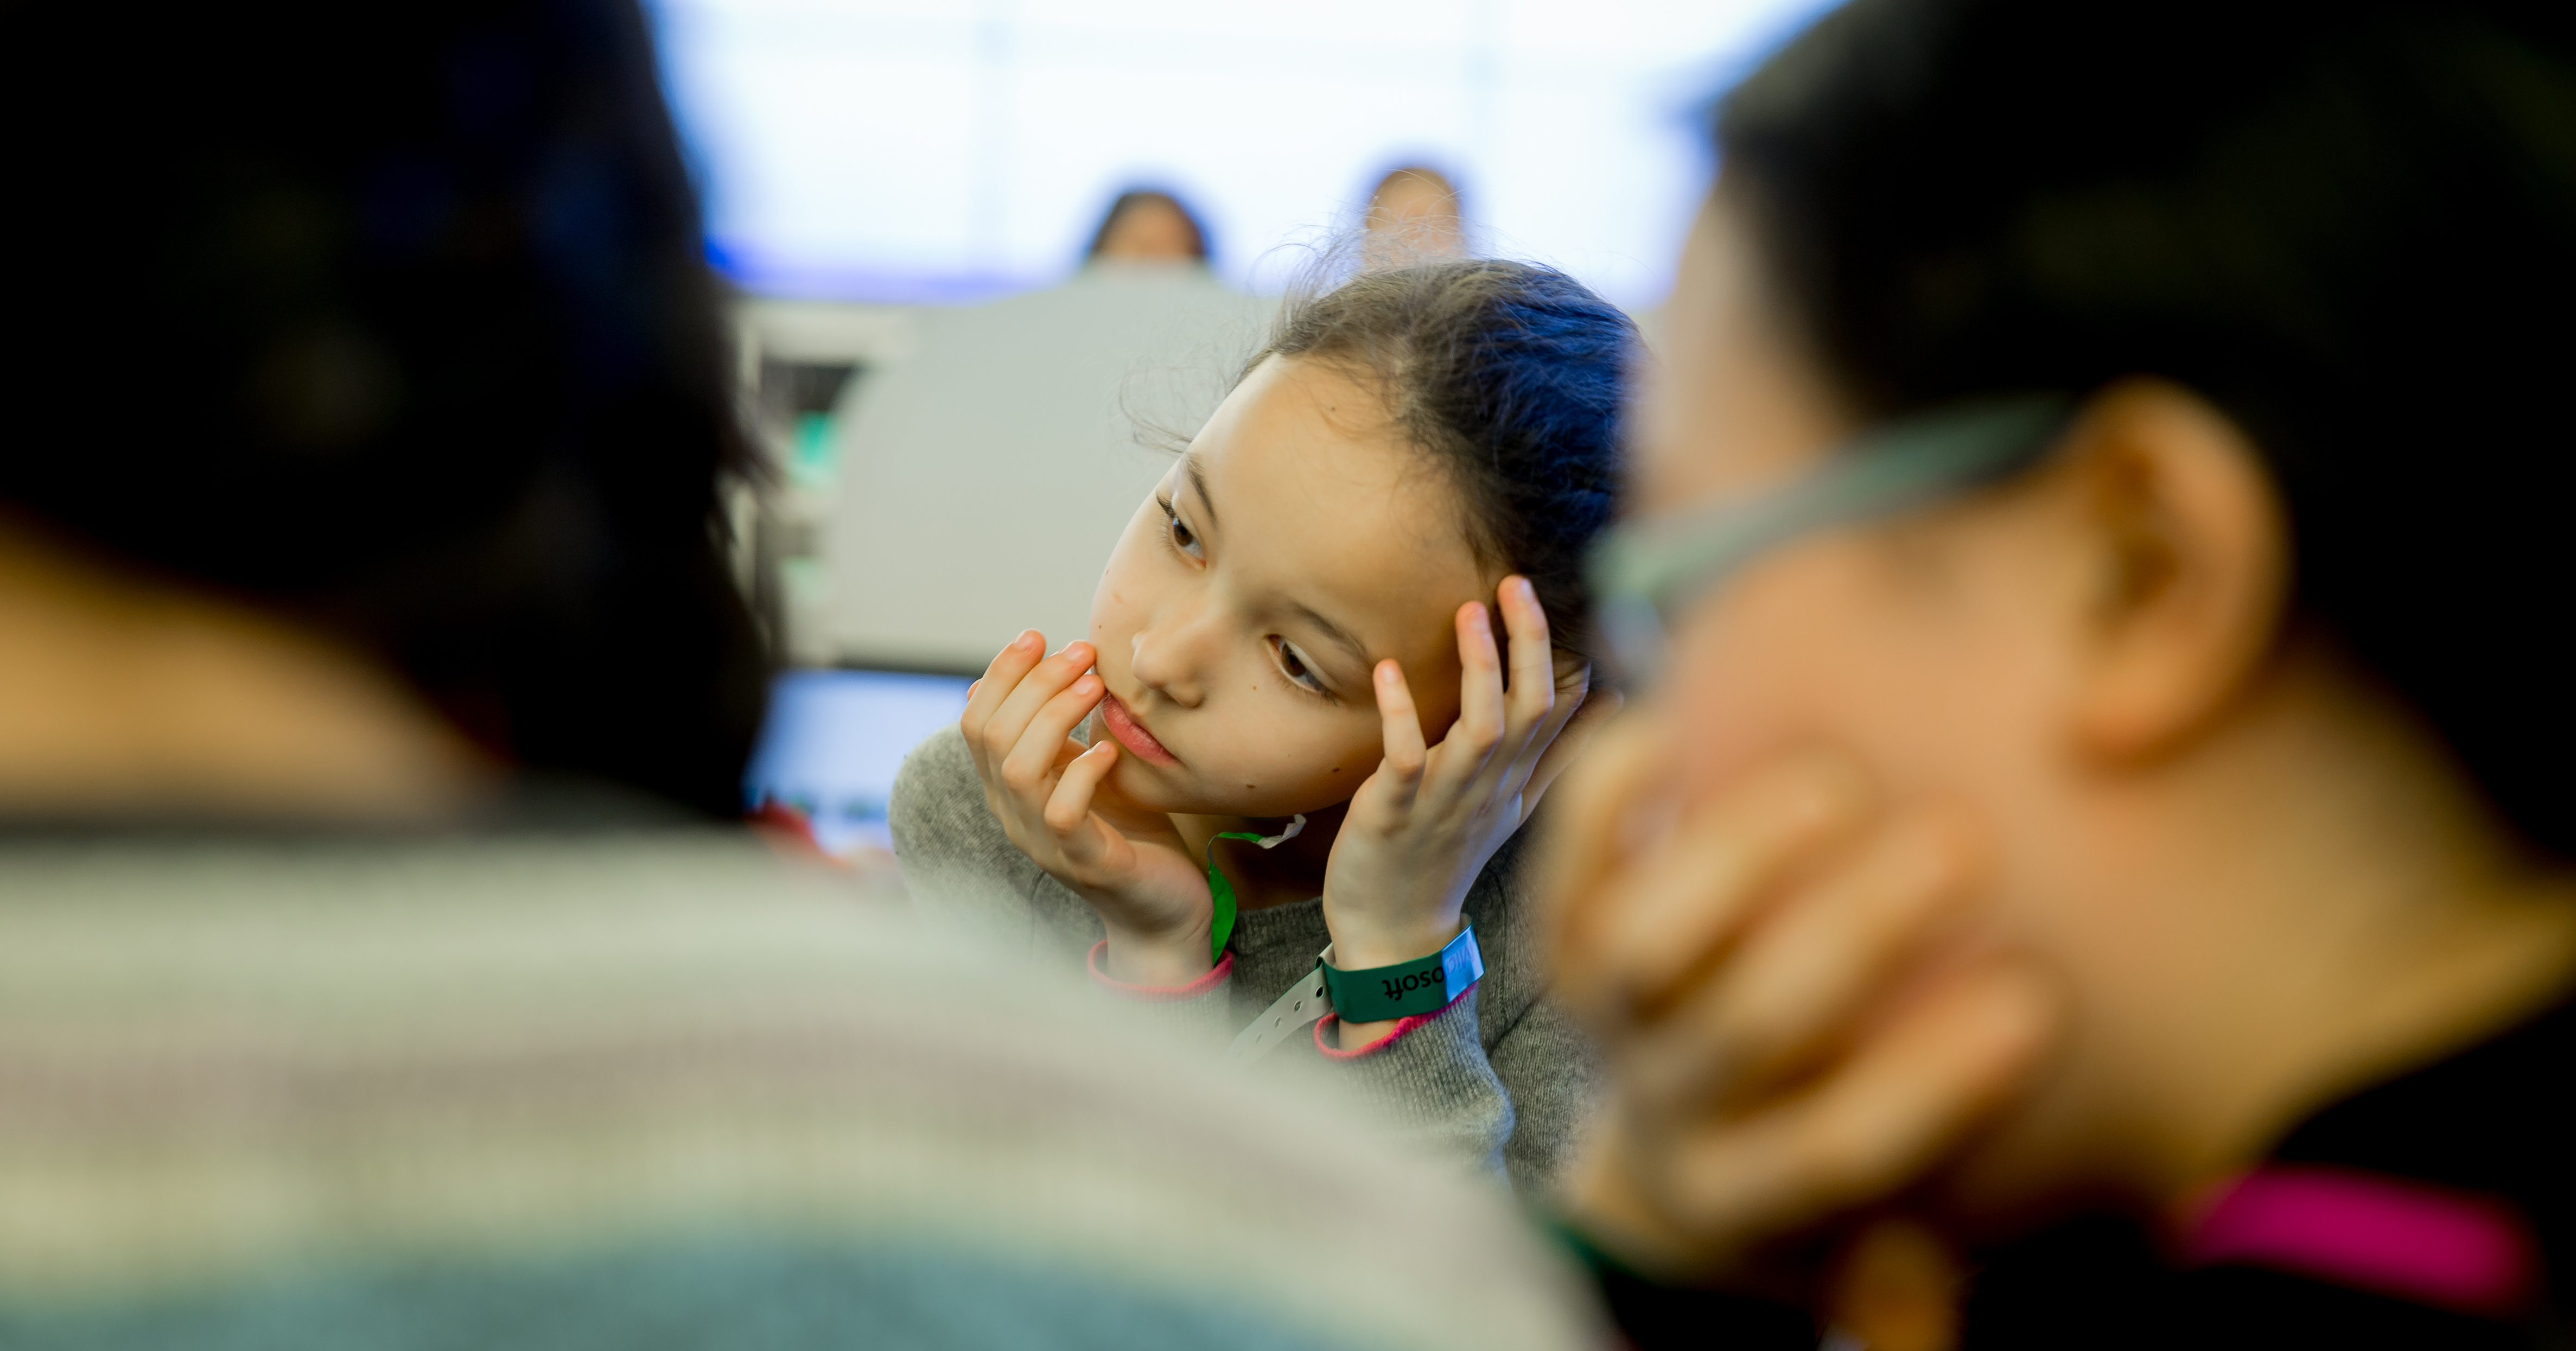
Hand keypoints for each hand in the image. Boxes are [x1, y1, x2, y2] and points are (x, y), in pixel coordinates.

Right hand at [960, 630, 1212, 983]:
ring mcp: (1043, 842)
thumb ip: (1061, 731)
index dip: (1000, 674)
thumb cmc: (1130, 832)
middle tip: (1081, 652)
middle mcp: (1013, 815)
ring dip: (1054, 716)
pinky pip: (1062, 813)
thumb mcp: (1089, 769)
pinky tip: (1108, 751)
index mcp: (1009, 788)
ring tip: (1095, 687)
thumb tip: (1036, 666)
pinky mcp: (1084, 863)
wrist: (1164, 909)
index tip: (1039, 635)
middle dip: (1033, 682)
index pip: (976, 721)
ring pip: (1018, 769)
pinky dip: (1082, 773)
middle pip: (991, 735)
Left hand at [1321, 576, 1620, 974]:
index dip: (1564, 653)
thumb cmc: (1448, 856)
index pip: (1560, 711)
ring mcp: (1445, 800)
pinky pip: (1405, 758)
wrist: (1395, 931)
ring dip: (1479, 669)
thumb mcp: (1516, 803)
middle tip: (1515, 583)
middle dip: (1528, 644)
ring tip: (1471, 612)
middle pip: (1530, 709)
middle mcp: (1491, 785)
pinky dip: (1399, 713)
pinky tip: (1387, 669)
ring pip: (1481, 730)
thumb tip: (1613, 701)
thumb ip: (1560, 752)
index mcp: (1517, 779)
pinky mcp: (1393, 811)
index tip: (1561, 593)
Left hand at [1541, 712, 2057, 1286]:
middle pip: (1748, 1026)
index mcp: (1751, 1197)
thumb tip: (1929, 1295)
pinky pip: (1561, 869)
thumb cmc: (1820, 1160)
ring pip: (1641, 945)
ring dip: (1735, 854)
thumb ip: (1902, 1275)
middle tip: (1963, 838)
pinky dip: (1603, 798)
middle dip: (1855, 930)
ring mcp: (1604, 1025)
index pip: (1842, 1147)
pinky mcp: (1557, 948)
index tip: (2035, 998)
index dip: (1934, 1081)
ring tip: (1838, 778)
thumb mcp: (1868, 1239)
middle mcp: (1667, 1110)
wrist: (1677, 1156)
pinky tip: (1666, 721)